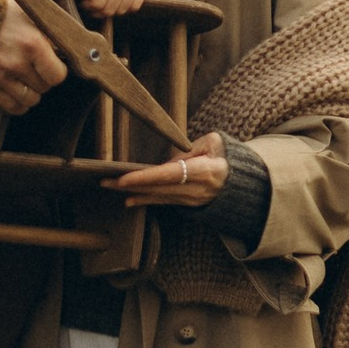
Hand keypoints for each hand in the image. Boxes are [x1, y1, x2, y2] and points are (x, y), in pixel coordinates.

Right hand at [0, 4, 68, 115]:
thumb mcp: (24, 9)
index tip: (55, 63)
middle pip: (44, 87)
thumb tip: (61, 44)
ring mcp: (0, 76)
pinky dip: (19, 103)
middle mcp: (17, 64)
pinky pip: (12, 106)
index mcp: (31, 43)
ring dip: (32, 92)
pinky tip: (18, 92)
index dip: (58, 70)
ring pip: (30, 100)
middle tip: (39, 68)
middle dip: (45, 79)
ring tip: (28, 79)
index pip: (57, 75)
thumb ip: (44, 28)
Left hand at [68, 0, 146, 16]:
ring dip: (110, 10)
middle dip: (97, 10)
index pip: (98, 4)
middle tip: (91, 1)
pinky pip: (134, 7)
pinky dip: (124, 7)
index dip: (88, 5)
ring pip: (121, 11)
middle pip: (109, 10)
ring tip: (102, 0)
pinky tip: (115, 0)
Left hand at [112, 127, 229, 206]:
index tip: (125, 178)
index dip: (146, 178)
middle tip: (106, 181)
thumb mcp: (214, 143)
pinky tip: (129, 200)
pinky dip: (145, 200)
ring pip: (157, 196)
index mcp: (203, 171)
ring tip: (111, 188)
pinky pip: (163, 201)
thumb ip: (190, 149)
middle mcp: (195, 189)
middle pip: (157, 188)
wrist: (243, 183)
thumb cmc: (226, 156)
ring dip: (133, 193)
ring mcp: (191, 199)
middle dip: (130, 185)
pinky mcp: (187, 204)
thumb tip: (168, 161)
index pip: (168, 175)